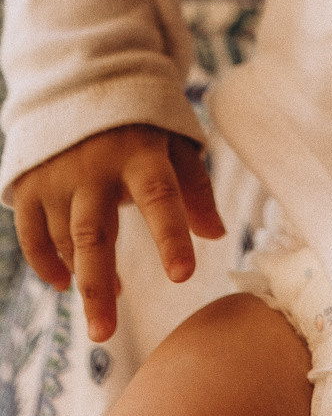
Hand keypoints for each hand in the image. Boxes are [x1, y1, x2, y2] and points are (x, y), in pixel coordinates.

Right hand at [12, 126, 223, 341]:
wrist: (82, 81)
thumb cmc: (142, 122)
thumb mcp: (176, 143)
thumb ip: (195, 188)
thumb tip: (218, 235)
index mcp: (140, 152)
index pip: (160, 197)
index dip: (172, 236)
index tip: (184, 276)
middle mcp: (95, 167)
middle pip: (95, 233)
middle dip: (98, 286)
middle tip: (105, 334)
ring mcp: (57, 176)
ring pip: (65, 239)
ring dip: (85, 277)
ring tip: (110, 300)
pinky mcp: (29, 184)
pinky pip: (32, 236)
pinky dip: (47, 265)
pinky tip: (64, 284)